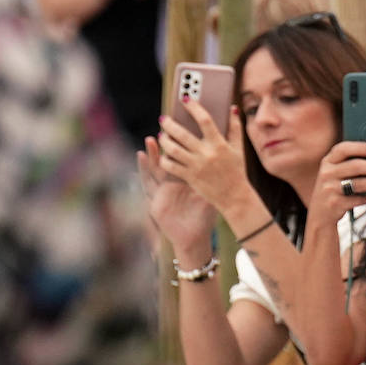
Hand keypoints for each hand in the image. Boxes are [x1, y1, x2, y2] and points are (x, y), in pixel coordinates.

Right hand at [136, 135, 216, 253]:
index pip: (186, 158)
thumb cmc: (204, 218)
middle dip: (167, 144)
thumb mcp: (210, 197)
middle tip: (166, 126)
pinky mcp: (155, 198)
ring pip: (156, 168)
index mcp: (189, 180)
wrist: (193, 238)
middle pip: (169, 159)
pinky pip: (147, 182)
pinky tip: (139, 157)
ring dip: (153, 154)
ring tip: (150, 140)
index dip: (184, 145)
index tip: (186, 128)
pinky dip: (142, 170)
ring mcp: (163, 189)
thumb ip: (215, 181)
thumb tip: (227, 165)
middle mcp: (175, 182)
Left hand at [156, 100, 249, 210]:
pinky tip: (164, 154)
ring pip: (173, 149)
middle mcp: (206, 154)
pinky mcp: (190, 177)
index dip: (194, 108)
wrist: (234, 196)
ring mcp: (197, 166)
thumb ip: (235, 127)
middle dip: (169, 124)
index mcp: (219, 144)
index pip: (205, 120)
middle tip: (164, 119)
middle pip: (182, 134)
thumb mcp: (238, 148)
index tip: (185, 99)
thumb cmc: (236, 171)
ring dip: (164, 140)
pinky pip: (171, 166)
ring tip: (162, 135)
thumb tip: (232, 108)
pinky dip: (164, 159)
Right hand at [308, 140, 365, 223]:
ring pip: (358, 184)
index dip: (360, 147)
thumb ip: (350, 163)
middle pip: (355, 166)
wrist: (320, 214)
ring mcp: (329, 189)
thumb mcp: (336, 173)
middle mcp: (326, 173)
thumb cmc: (335, 189)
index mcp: (328, 161)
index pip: (343, 149)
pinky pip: (356, 199)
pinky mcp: (334, 204)